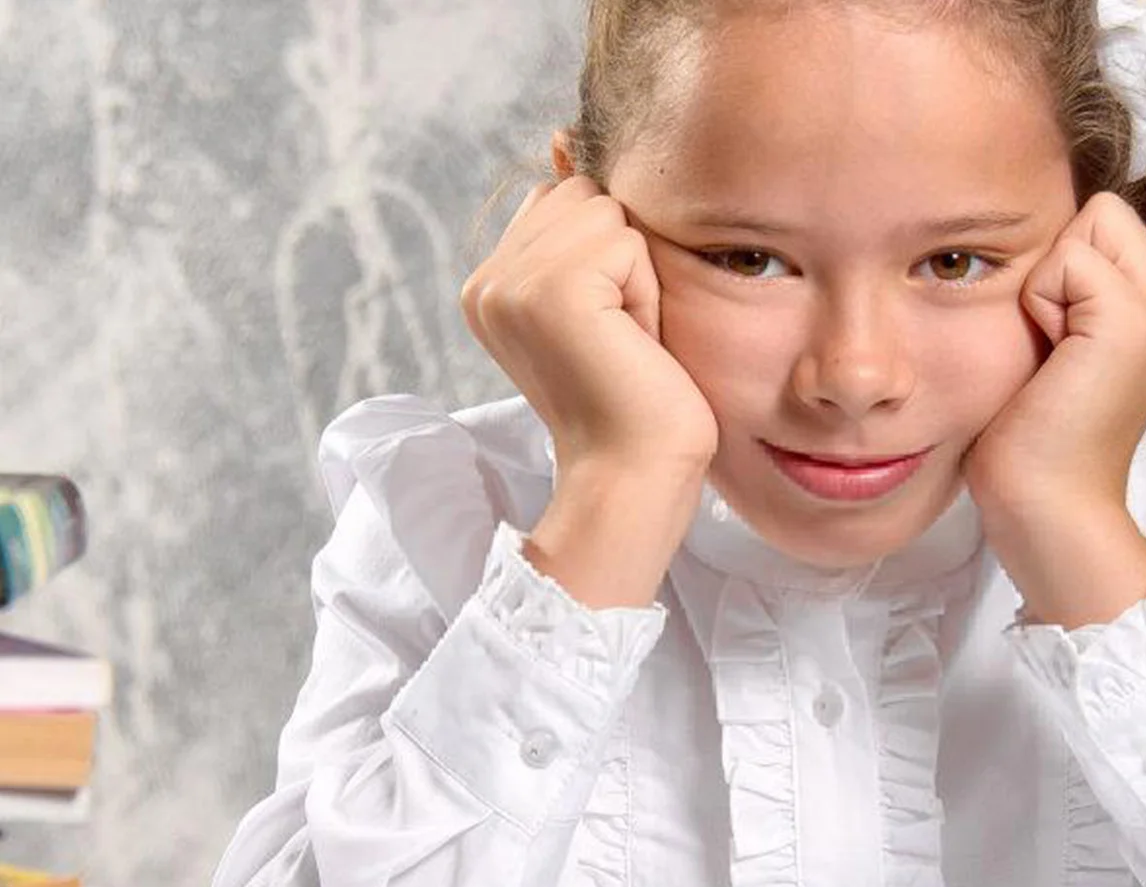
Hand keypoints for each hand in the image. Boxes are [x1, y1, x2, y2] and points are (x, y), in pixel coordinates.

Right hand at [460, 176, 720, 476]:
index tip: (606, 337)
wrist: (636, 478)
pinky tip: (632, 346)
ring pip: (605, 212)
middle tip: (620, 342)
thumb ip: (580, 227)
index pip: (562, 202)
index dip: (608, 261)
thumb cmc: (638, 404)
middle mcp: (486, 280)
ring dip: (638, 276)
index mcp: (491, 285)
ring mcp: (509, 283)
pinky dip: (647, 292)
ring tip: (626, 343)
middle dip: (623, 261)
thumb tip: (564, 136)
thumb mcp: (607, 302)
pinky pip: (625, 241)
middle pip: (583, 196)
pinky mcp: (548, 290)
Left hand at [961, 193, 1145, 623]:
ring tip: (1054, 361)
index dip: (1060, 273)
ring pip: (1090, 223)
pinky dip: (1042, 304)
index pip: (1106, 227)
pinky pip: (1068, 257)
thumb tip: (1042, 246)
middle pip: (1103, 213)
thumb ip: (1071, 297)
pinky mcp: (1135, 320)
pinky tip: (1051, 364)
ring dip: (1049, 287)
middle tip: (1053, 352)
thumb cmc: (1032, 450)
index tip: (1054, 350)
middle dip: (1059, 269)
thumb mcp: (1058, 353)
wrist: (1046, 512)